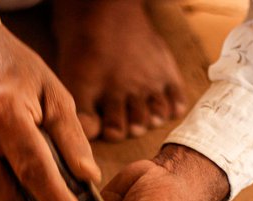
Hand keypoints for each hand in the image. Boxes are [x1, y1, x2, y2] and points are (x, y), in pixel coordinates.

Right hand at [0, 10, 100, 200]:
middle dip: (26, 192)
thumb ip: (73, 139)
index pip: (33, 170)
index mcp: (3, 112)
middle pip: (4, 194)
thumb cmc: (16, 73)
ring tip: (8, 149)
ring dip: (5, 182)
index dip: (56, 200)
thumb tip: (87, 178)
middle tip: (35, 164)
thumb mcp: (55, 95)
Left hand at [53, 0, 186, 140]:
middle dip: (134, 128)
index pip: (116, 130)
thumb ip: (82, 110)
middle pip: (139, 123)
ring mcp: (152, 80)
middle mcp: (133, 91)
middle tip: (132, 125)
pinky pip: (177, 94)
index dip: (112, 133)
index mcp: (108, 95)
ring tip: (148, 117)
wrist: (105, 14)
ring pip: (158, 112)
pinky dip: (174, 106)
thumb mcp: (75, 80)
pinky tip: (168, 110)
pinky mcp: (165, 69)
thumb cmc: (84, 49)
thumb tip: (91, 135)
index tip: (110, 130)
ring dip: (153, 118)